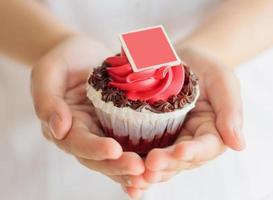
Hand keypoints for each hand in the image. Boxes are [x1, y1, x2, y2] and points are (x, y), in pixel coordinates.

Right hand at [31, 35, 144, 188]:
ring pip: (116, 158)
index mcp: (65, 125)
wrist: (84, 54)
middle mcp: (85, 135)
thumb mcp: (48, 72)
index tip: (114, 150)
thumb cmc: (64, 60)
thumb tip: (59, 129)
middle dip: (118, 166)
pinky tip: (158, 163)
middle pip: (99, 159)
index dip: (94, 149)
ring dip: (132, 169)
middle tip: (139, 168)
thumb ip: (47, 100)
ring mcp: (104, 132)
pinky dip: (143, 155)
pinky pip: (131, 144)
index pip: (77, 143)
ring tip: (151, 172)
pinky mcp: (121, 126)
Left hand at [122, 46, 244, 198]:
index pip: (206, 147)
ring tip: (136, 175)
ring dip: (150, 170)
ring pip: (163, 162)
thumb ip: (230, 111)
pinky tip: (123, 168)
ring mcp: (170, 141)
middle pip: (181, 160)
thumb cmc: (206, 68)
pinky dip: (136, 163)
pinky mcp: (152, 137)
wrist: (183, 60)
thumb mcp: (223, 82)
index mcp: (211, 132)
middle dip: (167, 164)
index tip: (181, 150)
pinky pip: (144, 152)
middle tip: (151, 165)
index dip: (194, 151)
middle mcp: (191, 142)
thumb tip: (239, 145)